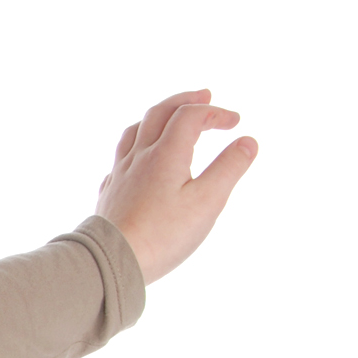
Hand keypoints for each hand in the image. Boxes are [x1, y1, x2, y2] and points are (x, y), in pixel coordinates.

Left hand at [95, 89, 257, 285]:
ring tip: (169, 117)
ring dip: (156, 117)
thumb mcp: (208, 201)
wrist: (112, 261)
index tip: (236, 123)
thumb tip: (247, 141)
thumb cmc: (163, 234)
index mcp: (165, 153)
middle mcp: (139, 157)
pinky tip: (139, 158)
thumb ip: (229, 168)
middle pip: (159, 113)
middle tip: (204, 96)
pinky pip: (121, 158)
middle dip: (184, 101)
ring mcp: (120, 175)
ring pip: (134, 132)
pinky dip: (136, 146)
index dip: (216, 113)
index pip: (190, 116)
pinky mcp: (110, 194)